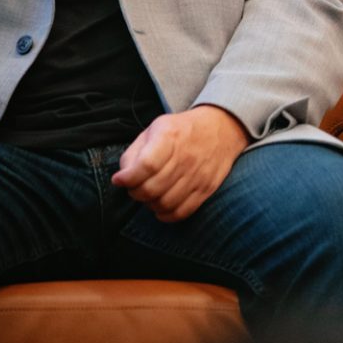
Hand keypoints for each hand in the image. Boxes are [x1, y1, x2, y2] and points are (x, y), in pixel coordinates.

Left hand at [111, 105, 250, 223]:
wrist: (222, 128)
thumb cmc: (181, 130)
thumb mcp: (154, 129)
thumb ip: (134, 153)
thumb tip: (121, 180)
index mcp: (170, 136)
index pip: (146, 166)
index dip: (128, 178)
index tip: (120, 180)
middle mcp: (186, 156)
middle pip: (152, 188)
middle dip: (135, 192)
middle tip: (135, 187)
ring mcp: (198, 174)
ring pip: (164, 203)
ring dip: (150, 204)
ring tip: (149, 194)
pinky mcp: (207, 188)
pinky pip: (182, 212)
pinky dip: (166, 214)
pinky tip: (161, 205)